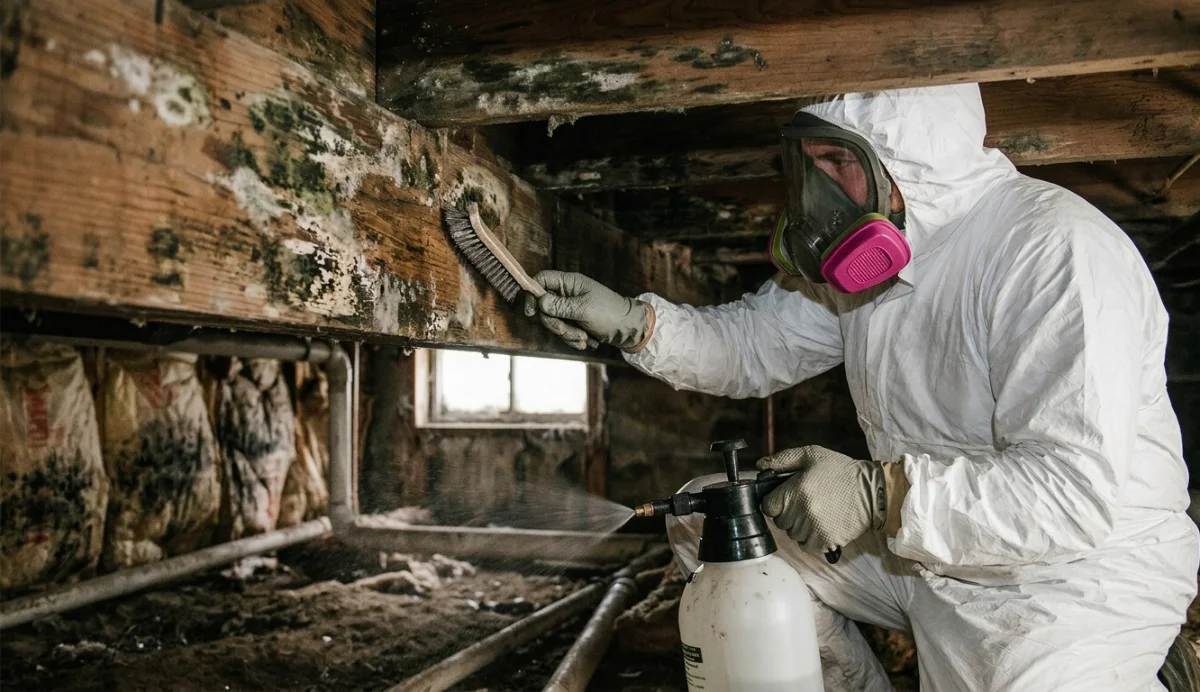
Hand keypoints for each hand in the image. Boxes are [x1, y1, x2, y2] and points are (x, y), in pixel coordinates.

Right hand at [524, 271, 651, 350]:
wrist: (629, 329)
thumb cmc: (610, 314)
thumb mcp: (584, 310)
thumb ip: (560, 306)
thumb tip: (539, 301)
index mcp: (570, 283)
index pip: (542, 280)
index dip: (532, 294)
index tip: (531, 312)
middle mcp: (567, 293)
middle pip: (544, 306)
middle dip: (555, 323)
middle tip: (569, 330)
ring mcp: (570, 308)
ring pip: (553, 322)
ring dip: (567, 334)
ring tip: (584, 338)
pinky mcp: (573, 321)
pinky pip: (562, 331)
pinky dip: (573, 339)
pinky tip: (586, 341)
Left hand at [757, 446, 886, 554]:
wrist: (872, 492)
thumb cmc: (841, 471)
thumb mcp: (811, 455)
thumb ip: (782, 459)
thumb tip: (760, 466)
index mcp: (795, 491)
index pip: (768, 506)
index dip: (776, 501)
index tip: (788, 496)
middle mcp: (802, 513)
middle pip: (780, 521)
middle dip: (789, 512)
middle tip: (807, 501)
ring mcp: (814, 530)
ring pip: (792, 534)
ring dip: (800, 526)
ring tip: (818, 511)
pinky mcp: (825, 543)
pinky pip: (806, 546)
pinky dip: (811, 538)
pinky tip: (823, 524)